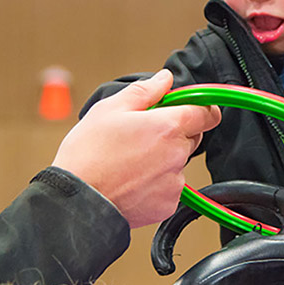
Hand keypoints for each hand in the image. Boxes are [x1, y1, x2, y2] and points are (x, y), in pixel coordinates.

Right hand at [52, 70, 220, 227]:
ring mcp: (174, 182)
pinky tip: (131, 180)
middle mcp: (177, 155)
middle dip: (174, 133)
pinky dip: (156, 184)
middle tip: (143, 135)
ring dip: (163, 160)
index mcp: (168, 127)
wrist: (77, 202)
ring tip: (130, 162)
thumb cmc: (88, 155)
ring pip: (178, 163)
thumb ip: (145, 91)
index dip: (201, 109)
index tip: (190, 109)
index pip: (206, 113)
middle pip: (192, 137)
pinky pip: (169, 188)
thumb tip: (165, 79)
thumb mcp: (110, 109)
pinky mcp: (167, 205)